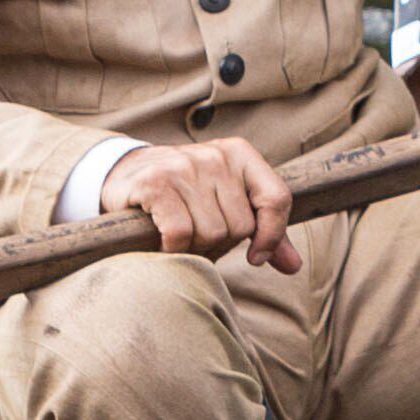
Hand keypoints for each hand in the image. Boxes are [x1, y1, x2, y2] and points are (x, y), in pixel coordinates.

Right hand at [102, 137, 297, 272]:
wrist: (125, 177)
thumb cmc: (185, 197)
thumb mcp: (226, 204)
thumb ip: (263, 232)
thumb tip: (293, 266)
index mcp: (240, 154)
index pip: (277, 199)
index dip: (272, 235)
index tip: (255, 256)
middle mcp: (215, 156)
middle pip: (239, 226)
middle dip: (220, 244)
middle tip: (198, 238)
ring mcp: (184, 167)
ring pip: (211, 233)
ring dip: (194, 249)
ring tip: (179, 237)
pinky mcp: (155, 183)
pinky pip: (180, 234)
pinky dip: (173, 249)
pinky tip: (163, 242)